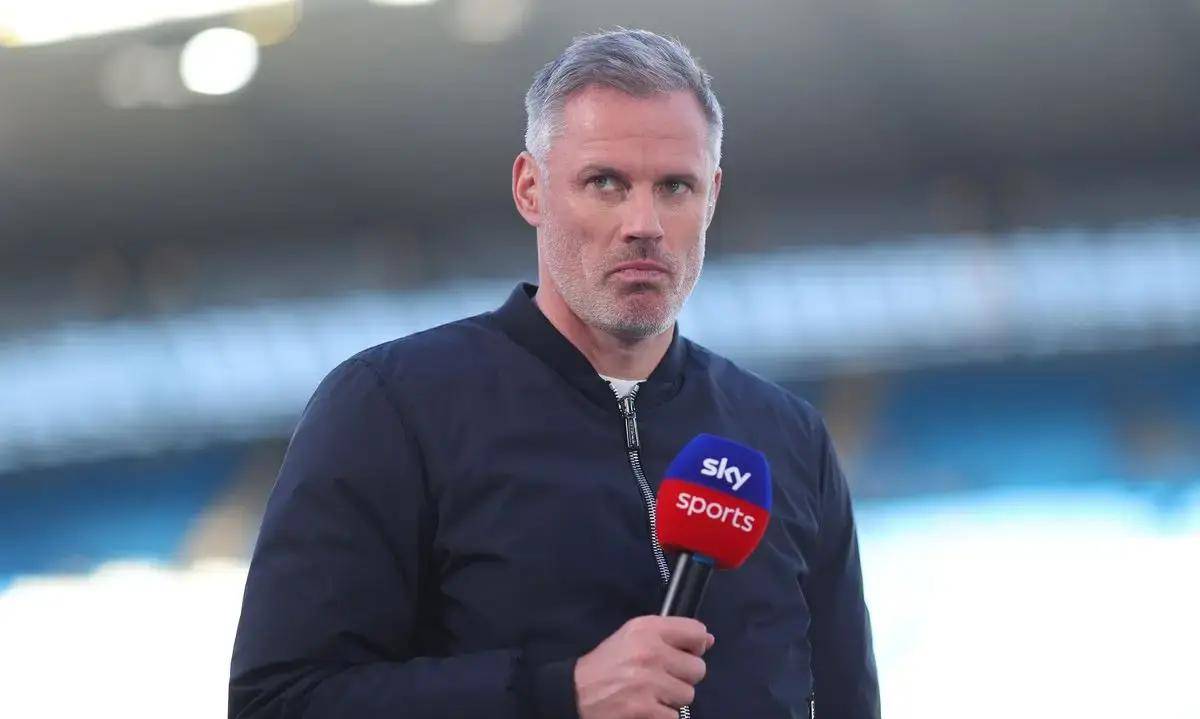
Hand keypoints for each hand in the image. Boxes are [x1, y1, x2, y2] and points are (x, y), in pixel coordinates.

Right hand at [574, 615, 714, 718]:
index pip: (696, 633)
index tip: (682, 654)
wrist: (576, 693)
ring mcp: (648, 683)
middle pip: (698, 669)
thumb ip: (671, 634)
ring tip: (650, 694)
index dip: (694, 647)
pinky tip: (645, 709)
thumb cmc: (609, 664)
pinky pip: (674, 717)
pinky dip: (661, 717)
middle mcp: (650, 653)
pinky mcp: (645, 711)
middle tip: (661, 678)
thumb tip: (708, 640)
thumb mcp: (633, 637)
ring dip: (672, 699)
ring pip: (688, 696)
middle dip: (682, 677)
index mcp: (647, 629)